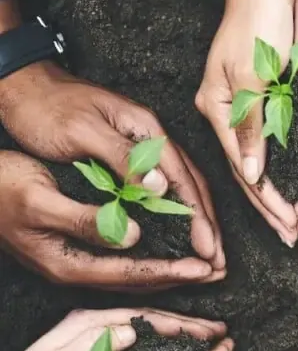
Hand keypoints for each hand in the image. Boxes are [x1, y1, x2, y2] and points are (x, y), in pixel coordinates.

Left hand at [0, 60, 223, 278]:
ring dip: (197, 220)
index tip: (207, 248)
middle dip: (208, 223)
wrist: (26, 89)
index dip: (198, 215)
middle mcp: (151, 137)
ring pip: (181, 186)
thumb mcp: (82, 133)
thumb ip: (121, 158)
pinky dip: (176, 211)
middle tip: (217, 261)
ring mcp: (143, 145)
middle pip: (191, 183)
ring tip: (207, 251)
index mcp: (146, 129)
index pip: (183, 176)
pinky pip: (163, 186)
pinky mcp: (130, 155)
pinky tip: (179, 231)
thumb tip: (160, 188)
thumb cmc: (48, 110)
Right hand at [0, 151, 215, 287]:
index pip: (135, 273)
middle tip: (220, 272)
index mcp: (70, 265)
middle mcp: (76, 272)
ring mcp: (74, 266)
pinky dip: (150, 262)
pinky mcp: (73, 255)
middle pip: (140, 282)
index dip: (174, 270)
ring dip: (171, 272)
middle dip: (181, 278)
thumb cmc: (1, 190)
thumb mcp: (41, 200)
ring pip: (134, 276)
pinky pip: (122, 265)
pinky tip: (167, 253)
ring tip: (204, 268)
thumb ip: (86, 221)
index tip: (208, 267)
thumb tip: (133, 235)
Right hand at [195, 0, 297, 245]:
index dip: (268, 201)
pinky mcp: (248, 93)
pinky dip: (273, 163)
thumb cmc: (261, 24)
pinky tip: (287, 179)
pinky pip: (260, 140)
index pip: (243, 170)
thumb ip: (252, 127)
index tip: (291, 227)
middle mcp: (220, 111)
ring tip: (293, 218)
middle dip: (270, 206)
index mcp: (218, 109)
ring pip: (252, 159)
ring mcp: (232, 103)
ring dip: (272, 190)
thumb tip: (251, 174)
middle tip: (294, 235)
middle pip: (245, 171)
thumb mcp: (256, 77)